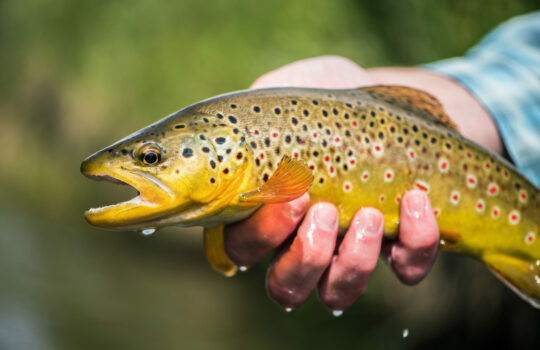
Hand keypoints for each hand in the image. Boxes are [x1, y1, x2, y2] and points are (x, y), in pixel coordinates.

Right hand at [224, 56, 441, 311]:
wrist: (392, 101)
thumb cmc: (330, 102)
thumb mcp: (291, 89)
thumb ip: (259, 104)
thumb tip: (245, 122)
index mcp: (268, 212)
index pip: (242, 248)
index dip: (258, 235)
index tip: (292, 194)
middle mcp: (303, 242)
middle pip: (286, 286)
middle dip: (304, 257)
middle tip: (324, 210)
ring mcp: (352, 251)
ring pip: (339, 292)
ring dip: (354, 261)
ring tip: (369, 214)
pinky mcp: (401, 247)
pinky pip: (407, 269)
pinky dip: (414, 242)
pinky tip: (416, 201)